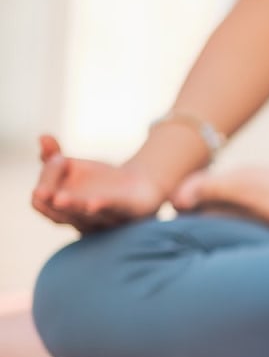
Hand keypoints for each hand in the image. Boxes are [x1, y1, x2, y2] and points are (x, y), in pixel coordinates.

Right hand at [31, 135, 166, 232]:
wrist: (140, 187)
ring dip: (73, 206)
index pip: (40, 199)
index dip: (45, 181)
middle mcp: (81, 220)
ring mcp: (104, 219)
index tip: (59, 158)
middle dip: (50, 205)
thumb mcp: (71, 168)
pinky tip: (93, 203)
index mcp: (63, 211)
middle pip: (58, 215)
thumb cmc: (99, 181)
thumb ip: (51, 157)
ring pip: (84, 217)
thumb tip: (43, 137)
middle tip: (41, 192)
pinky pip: (112, 211)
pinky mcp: (128, 212)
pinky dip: (102, 206)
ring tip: (60, 199)